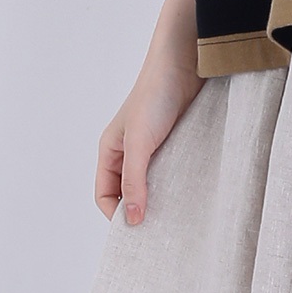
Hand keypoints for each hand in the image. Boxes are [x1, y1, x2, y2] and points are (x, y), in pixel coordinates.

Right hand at [94, 54, 205, 225]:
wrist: (186, 62)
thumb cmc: (155, 94)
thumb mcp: (139, 142)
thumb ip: (134, 180)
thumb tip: (131, 219)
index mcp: (110, 151)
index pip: (105, 195)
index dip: (115, 214)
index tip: (135, 229)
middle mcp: (129, 151)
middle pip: (128, 191)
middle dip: (138, 208)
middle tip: (156, 227)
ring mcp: (154, 146)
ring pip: (152, 181)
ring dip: (160, 195)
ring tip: (174, 211)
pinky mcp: (176, 140)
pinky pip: (172, 168)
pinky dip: (176, 181)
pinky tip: (187, 188)